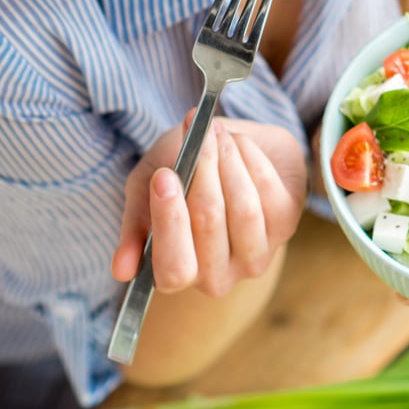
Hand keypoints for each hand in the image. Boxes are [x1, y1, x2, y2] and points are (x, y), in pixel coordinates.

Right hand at [113, 112, 307, 296]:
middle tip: (198, 139)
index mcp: (177, 273)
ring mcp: (256, 254)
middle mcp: (219, 276)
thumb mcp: (146, 189)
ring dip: (229, 162)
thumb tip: (121, 270)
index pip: (174, 269)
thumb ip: (136, 222)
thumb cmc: (180, 173)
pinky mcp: (287, 226)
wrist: (228, 145)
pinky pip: (270, 192)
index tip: (165, 176)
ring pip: (243, 209)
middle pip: (209, 228)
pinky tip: (239, 142)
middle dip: (203, 174)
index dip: (170, 222)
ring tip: (217, 133)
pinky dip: (252, 159)